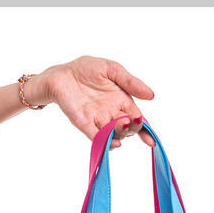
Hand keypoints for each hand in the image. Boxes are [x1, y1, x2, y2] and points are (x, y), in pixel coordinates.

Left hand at [31, 56, 155, 149]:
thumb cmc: (86, 69)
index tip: (151, 141)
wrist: (62, 73)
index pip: (137, 119)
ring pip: (114, 133)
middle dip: (132, 129)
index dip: (145, 130)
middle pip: (127, 128)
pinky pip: (95, 135)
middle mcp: (112, 113)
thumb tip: (151, 95)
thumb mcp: (112, 69)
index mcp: (122, 101)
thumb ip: (130, 82)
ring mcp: (97, 119)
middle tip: (131, 121)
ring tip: (123, 124)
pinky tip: (114, 143)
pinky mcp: (83, 122)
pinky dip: (105, 141)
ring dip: (120, 133)